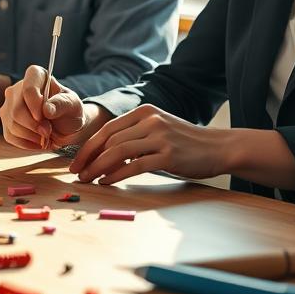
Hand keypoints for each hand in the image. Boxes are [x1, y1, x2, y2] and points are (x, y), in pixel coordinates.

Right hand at [0, 65, 86, 149]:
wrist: (65, 126)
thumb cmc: (69, 111)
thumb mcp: (73, 106)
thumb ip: (62, 104)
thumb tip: (47, 109)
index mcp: (36, 76)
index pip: (28, 88)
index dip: (35, 105)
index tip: (46, 117)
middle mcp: (17, 88)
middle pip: (16, 110)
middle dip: (34, 126)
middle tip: (48, 132)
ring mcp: (9, 105)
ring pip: (12, 124)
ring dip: (31, 136)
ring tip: (46, 137)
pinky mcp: (6, 121)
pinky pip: (10, 136)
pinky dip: (26, 143)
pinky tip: (37, 142)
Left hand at [68, 104, 228, 184]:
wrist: (218, 147)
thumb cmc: (185, 143)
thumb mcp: (158, 130)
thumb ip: (135, 137)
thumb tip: (105, 156)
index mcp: (145, 112)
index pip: (107, 129)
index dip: (88, 146)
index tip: (75, 161)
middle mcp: (150, 121)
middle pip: (109, 140)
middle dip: (89, 158)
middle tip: (76, 173)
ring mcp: (160, 137)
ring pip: (118, 152)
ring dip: (98, 168)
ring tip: (88, 180)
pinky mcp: (168, 155)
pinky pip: (134, 165)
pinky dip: (116, 175)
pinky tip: (106, 182)